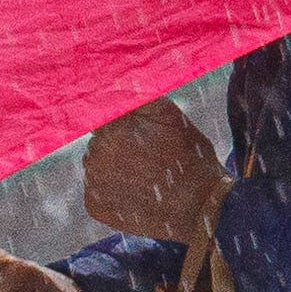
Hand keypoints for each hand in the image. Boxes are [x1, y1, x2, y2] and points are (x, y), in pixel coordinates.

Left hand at [82, 100, 226, 239]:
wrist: (198, 207)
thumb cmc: (188, 158)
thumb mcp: (169, 115)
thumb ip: (136, 96)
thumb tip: (113, 84)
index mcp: (110, 128)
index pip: (102, 114)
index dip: (122, 123)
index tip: (140, 133)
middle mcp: (94, 154)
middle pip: (99, 140)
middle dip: (119, 143)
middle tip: (149, 157)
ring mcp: (92, 183)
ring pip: (96, 165)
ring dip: (114, 167)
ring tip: (144, 176)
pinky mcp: (94, 206)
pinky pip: (97, 190)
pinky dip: (112, 191)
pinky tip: (136, 193)